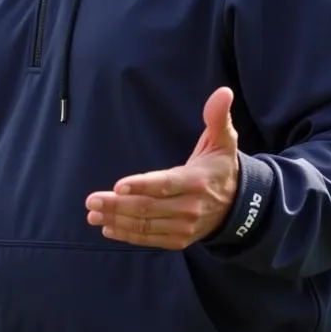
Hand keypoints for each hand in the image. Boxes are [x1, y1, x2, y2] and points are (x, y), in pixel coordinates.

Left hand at [85, 87, 240, 248]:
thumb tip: (223, 92)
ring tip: (93, 213)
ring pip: (145, 225)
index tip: (118, 185)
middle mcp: (189, 207)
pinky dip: (128, 235)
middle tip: (91, 199)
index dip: (142, 185)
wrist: (239, 205)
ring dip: (116, 220)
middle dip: (117, 204)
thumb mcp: (224, 140)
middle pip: (148, 207)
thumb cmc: (221, 167)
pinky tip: (108, 228)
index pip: (165, 184)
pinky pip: (150, 238)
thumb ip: (218, 117)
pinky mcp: (178, 239)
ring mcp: (183, 226)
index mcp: (196, 181)